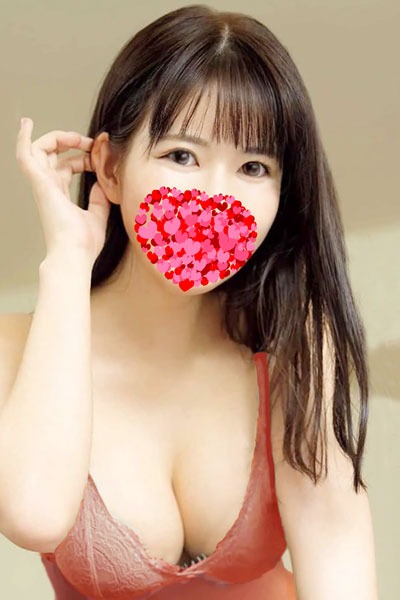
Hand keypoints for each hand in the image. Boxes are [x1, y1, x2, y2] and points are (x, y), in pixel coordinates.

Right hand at [16, 118, 111, 264]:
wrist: (75, 254)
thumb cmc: (83, 243)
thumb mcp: (97, 216)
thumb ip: (98, 199)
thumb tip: (101, 183)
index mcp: (60, 195)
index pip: (67, 167)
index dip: (82, 157)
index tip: (99, 156)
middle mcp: (49, 188)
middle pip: (53, 155)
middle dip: (71, 143)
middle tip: (90, 142)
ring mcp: (42, 184)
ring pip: (40, 150)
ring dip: (57, 138)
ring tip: (75, 136)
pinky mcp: (40, 183)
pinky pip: (25, 155)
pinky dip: (23, 138)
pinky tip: (26, 124)